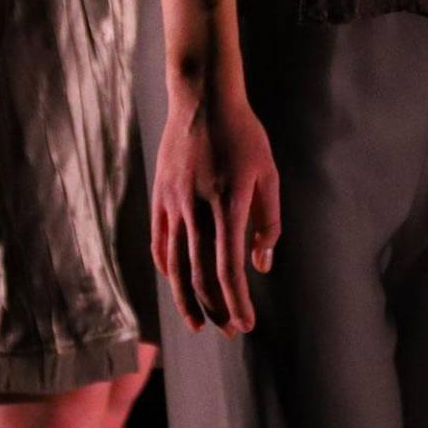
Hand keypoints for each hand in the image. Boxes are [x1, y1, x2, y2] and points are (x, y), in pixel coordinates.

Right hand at [151, 82, 281, 335]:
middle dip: (215, 309)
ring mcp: (173, 203)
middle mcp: (196, 208)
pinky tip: (177, 283)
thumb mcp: (268, 174)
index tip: (245, 324)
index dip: (236, 302)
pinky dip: (168, 268)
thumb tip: (261, 264)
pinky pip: (160, 242)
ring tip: (198, 323)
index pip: (228, 268)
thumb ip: (268, 222)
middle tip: (228, 330)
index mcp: (227, 204)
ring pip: (175, 265)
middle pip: (200, 274)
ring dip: (186, 300)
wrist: (202, 98)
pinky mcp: (160, 197)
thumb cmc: (243, 135)